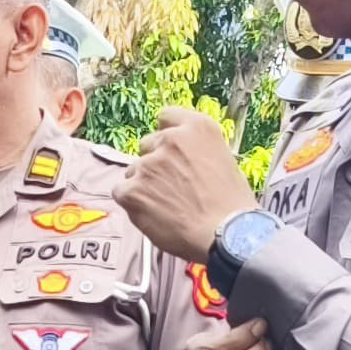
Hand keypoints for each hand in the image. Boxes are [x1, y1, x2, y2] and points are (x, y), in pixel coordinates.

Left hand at [122, 106, 258, 261]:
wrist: (224, 233)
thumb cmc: (229, 204)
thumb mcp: (222, 158)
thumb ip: (195, 149)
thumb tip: (178, 154)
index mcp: (197, 128)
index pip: (166, 116)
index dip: (165, 135)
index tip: (168, 149)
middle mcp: (171, 140)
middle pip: (147, 144)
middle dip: (154, 163)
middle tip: (170, 186)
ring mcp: (149, 164)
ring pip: (133, 170)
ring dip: (143, 184)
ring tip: (167, 205)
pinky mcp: (133, 189)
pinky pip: (121, 191)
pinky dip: (132, 203)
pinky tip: (153, 214)